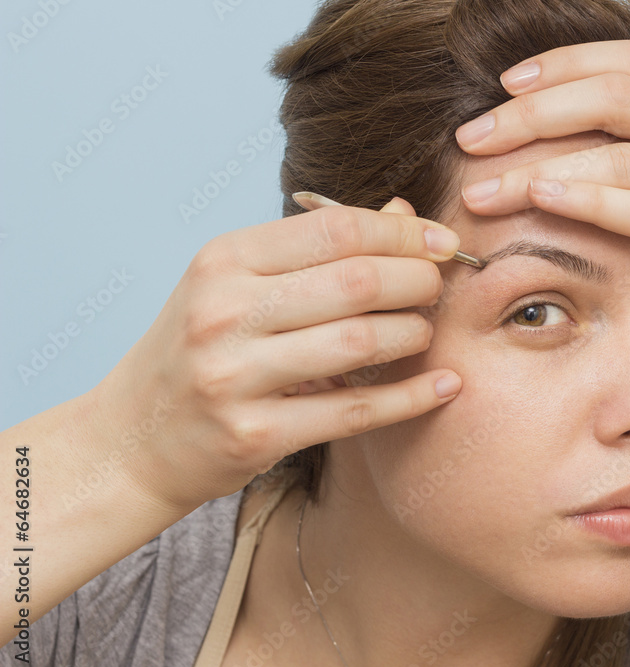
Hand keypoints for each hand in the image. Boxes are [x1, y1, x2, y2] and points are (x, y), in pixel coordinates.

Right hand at [91, 198, 463, 510]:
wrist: (134, 438)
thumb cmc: (201, 348)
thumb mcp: (239, 284)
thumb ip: (318, 250)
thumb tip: (405, 214)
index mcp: (224, 260)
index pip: (336, 229)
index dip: (403, 233)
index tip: (442, 243)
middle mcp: (224, 310)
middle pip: (357, 281)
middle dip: (418, 281)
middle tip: (435, 289)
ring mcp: (234, 376)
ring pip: (360, 342)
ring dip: (413, 335)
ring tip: (423, 333)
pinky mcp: (254, 434)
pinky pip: (355, 412)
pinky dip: (411, 398)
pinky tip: (444, 386)